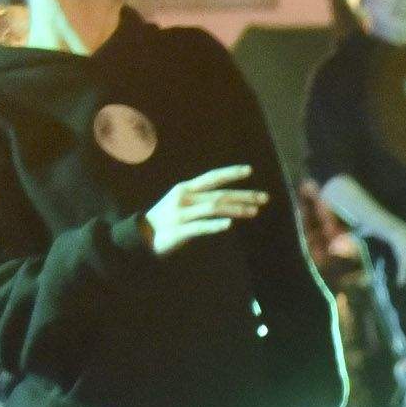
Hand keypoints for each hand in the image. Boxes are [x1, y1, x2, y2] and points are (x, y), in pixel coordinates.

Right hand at [145, 166, 262, 253]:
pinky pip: (199, 227)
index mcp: (186, 189)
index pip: (212, 177)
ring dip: (235, 209)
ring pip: (212, 208)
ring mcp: (181, 214)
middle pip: (219, 194)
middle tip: (264, 198)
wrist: (141, 236)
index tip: (250, 170)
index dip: (230, 173)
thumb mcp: (183, 203)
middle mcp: (184, 198)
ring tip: (254, 212)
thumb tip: (230, 199)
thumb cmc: (167, 219)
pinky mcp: (179, 230)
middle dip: (244, 195)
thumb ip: (203, 199)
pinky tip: (229, 225)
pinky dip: (214, 225)